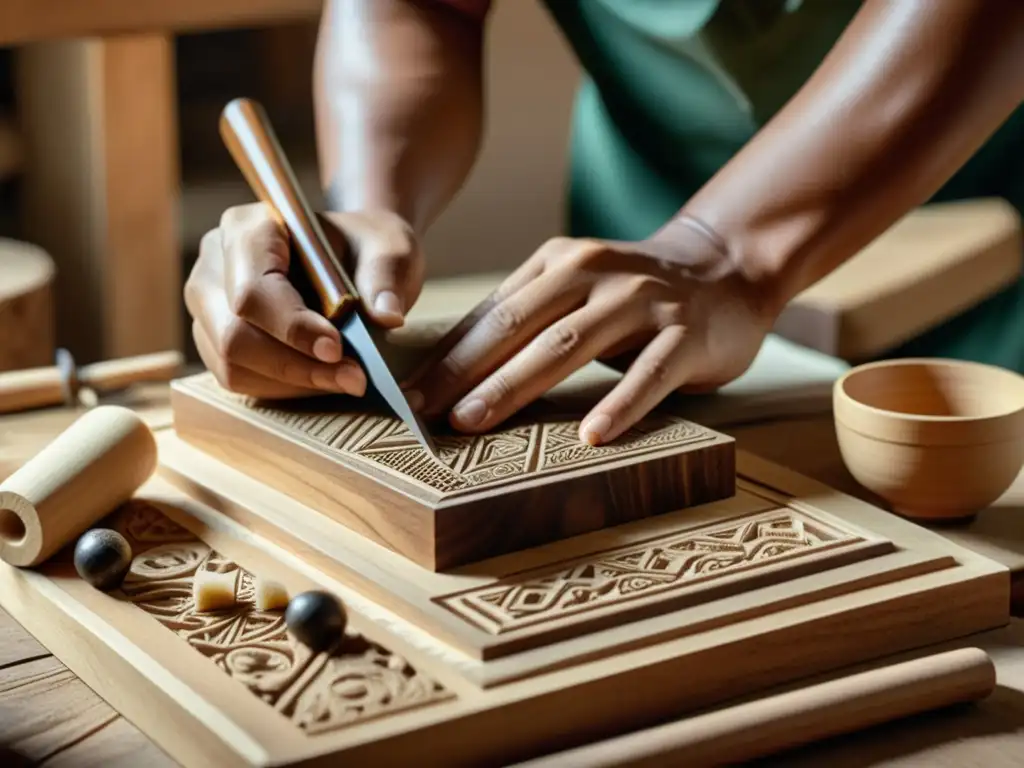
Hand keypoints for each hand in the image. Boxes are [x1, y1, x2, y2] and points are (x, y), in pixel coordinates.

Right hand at [185, 204, 423, 397]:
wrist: (352, 259)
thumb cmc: (363, 248)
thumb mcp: (389, 247)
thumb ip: (386, 275)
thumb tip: (386, 315)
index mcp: (248, 228)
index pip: (254, 289)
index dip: (292, 326)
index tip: (337, 349)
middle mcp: (215, 266)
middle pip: (233, 334)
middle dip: (296, 365)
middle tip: (354, 378)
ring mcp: (208, 307)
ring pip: (232, 364)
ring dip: (293, 383)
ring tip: (347, 379)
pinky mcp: (214, 341)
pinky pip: (238, 378)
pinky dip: (284, 389)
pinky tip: (323, 380)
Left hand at [403, 235, 773, 444]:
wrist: (727, 267)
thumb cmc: (635, 294)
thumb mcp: (577, 288)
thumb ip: (528, 316)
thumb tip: (454, 369)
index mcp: (559, 263)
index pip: (493, 313)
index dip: (449, 355)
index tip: (409, 396)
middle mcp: (594, 273)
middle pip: (519, 325)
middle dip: (465, 370)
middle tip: (425, 412)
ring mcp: (642, 301)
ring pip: (569, 344)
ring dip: (516, 384)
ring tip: (475, 421)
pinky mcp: (685, 333)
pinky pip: (649, 373)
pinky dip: (620, 404)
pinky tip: (592, 436)